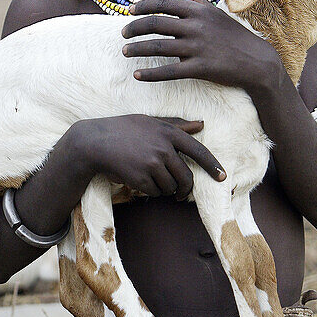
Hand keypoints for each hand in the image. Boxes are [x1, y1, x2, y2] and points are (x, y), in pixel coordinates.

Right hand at [68, 115, 225, 199]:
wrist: (94, 142)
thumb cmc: (123, 129)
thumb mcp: (150, 121)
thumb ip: (176, 125)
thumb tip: (201, 124)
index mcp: (169, 132)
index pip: (198, 151)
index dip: (212, 166)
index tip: (222, 177)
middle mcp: (164, 148)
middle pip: (186, 177)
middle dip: (185, 189)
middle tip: (180, 195)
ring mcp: (152, 164)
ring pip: (170, 187)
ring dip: (164, 189)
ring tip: (150, 179)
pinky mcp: (141, 178)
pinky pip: (155, 192)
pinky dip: (150, 191)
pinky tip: (139, 180)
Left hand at [121, 0, 281, 89]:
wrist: (257, 62)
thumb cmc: (234, 36)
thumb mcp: (216, 13)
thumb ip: (194, 1)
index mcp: (198, 11)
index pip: (163, 3)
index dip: (142, 7)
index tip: (128, 11)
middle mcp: (196, 26)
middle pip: (155, 24)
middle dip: (134, 28)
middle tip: (123, 34)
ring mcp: (198, 47)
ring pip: (158, 47)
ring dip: (137, 49)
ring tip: (125, 52)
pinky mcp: (200, 68)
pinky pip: (169, 71)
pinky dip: (150, 74)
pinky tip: (138, 75)